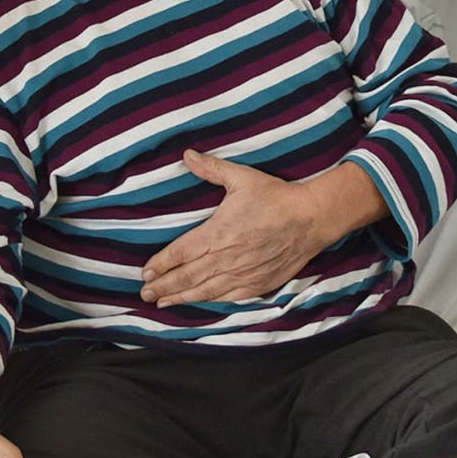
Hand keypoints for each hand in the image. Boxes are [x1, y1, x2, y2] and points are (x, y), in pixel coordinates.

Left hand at [142, 154, 383, 306]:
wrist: (310, 219)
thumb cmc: (276, 198)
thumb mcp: (242, 178)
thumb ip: (211, 169)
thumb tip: (187, 155)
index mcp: (218, 232)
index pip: (180, 253)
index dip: (161, 264)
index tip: (145, 271)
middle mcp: (226, 257)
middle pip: (187, 277)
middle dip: (163, 286)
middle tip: (145, 293)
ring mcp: (242, 274)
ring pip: (204, 291)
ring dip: (180, 297)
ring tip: (162, 302)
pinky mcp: (257, 284)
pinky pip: (227, 297)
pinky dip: (208, 300)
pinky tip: (196, 301)